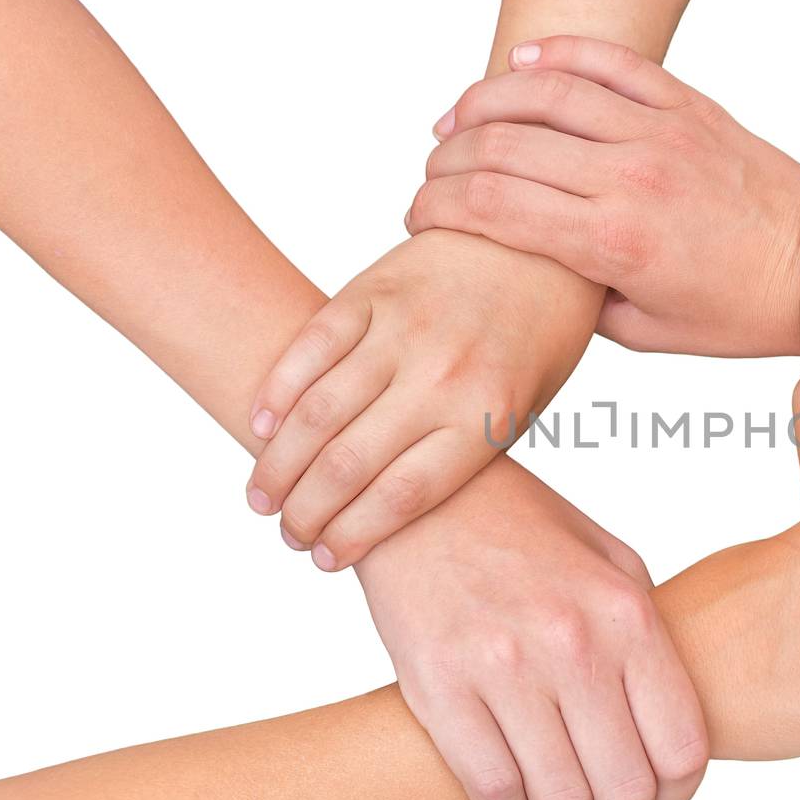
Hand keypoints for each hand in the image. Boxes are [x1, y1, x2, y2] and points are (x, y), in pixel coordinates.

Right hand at [244, 229, 597, 569]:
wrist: (539, 239)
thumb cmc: (536, 338)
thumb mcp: (523, 409)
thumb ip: (461, 455)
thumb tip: (386, 512)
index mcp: (488, 415)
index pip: (403, 496)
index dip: (354, 536)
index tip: (328, 560)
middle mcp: (443, 374)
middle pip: (349, 463)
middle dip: (306, 512)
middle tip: (289, 534)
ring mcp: (404, 328)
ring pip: (318, 411)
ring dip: (278, 464)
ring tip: (262, 497)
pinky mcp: (372, 289)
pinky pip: (310, 346)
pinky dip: (277, 391)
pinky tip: (259, 425)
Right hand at [355, 456, 706, 799]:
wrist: (424, 501)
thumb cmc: (524, 531)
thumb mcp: (611, 560)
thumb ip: (647, 636)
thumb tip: (670, 719)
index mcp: (626, 615)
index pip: (681, 747)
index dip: (679, 790)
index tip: (663, 791)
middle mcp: (572, 645)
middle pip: (625, 788)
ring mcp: (503, 669)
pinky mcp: (440, 688)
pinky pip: (491, 791)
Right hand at [405, 35, 799, 356]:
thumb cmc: (735, 311)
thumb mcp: (644, 332)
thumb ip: (578, 301)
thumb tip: (527, 270)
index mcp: (614, 242)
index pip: (491, 206)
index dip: (436, 206)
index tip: (417, 217)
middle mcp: (632, 177)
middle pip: (503, 145)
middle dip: (447, 159)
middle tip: (430, 174)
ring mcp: (661, 132)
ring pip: (547, 91)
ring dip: (485, 101)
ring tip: (454, 121)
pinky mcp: (688, 105)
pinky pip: (611, 60)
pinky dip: (557, 53)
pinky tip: (520, 65)